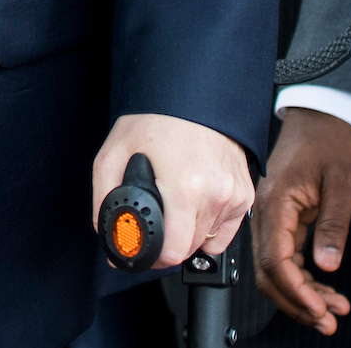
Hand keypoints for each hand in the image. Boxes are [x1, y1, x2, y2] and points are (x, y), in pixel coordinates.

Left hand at [91, 113, 252, 270]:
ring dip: (189, 232)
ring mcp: (233, 194)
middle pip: (189, 249)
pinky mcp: (245, 193)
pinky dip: (210, 225)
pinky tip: (197, 202)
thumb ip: (105, 199)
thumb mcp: (113, 154)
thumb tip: (110, 235)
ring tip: (177, 202)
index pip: (174, 251)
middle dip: (169, 243)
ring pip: (207, 240)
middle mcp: (214, 193)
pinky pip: (226, 230)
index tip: (146, 249)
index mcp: (184, 187)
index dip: (154, 256)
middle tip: (157, 221)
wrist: (194, 94)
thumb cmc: (157, 119)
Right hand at [255, 107, 350, 333]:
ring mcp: (272, 216)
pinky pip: (285, 257)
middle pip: (270, 272)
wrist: (324, 116)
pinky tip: (324, 288)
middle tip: (328, 321)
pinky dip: (302, 278)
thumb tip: (328, 265)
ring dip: (301, 294)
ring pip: (276, 269)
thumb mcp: (343, 182)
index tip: (319, 309)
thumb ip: (333, 224)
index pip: (275, 259)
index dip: (296, 290)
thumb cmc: (332, 141)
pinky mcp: (282, 219)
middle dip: (297, 302)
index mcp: (276, 202)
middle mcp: (266, 212)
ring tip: (332, 311)